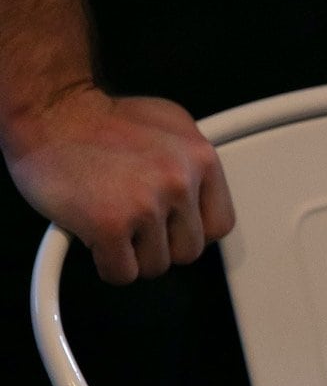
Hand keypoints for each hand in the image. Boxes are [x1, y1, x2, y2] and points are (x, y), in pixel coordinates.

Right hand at [6, 85, 234, 283]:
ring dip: (131, 253)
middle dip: (159, 243)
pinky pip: (122, 273)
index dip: (189, 231)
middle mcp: (180, 180)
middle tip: (132, 221)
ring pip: (156, 266)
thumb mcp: (166, 127)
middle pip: (188, 251)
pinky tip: (95, 233)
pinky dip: (106, 263)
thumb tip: (201, 201)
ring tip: (111, 219)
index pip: (219, 225)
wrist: (49, 111)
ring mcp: (147, 204)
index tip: (170, 226)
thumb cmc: (98, 121)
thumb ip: (189, 165)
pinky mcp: (111, 225)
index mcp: (200, 157)